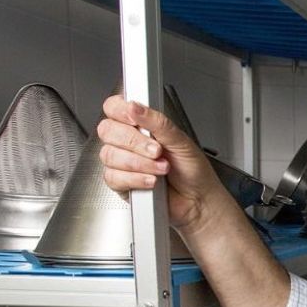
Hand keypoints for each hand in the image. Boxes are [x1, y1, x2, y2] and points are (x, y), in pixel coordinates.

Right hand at [96, 94, 233, 233]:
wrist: (199, 200)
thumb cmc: (193, 170)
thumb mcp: (181, 141)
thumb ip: (158, 122)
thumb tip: (135, 107)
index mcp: (141, 125)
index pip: (114, 108)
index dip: (119, 111)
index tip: (135, 120)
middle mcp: (128, 142)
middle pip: (107, 130)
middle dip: (134, 142)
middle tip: (157, 150)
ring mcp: (122, 162)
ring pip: (110, 155)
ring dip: (140, 163)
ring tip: (162, 168)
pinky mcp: (121, 183)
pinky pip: (113, 177)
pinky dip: (136, 179)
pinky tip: (152, 181)